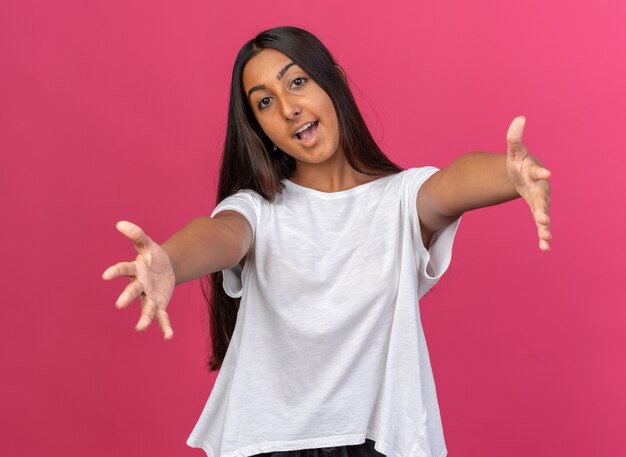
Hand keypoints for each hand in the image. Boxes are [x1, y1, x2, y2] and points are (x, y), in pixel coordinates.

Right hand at [102, 221, 175, 339]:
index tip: (106, 275)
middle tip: (119, 304)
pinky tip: (168, 337)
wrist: (166, 269)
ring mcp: (149, 297)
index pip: (124, 269)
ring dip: (144, 318)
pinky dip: (165, 327)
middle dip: (127, 297)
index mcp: (135, 270)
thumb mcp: (148, 244)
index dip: (116, 272)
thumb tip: (120, 224)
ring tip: (140, 328)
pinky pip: (162, 317)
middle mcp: (140, 286)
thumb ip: (137, 235)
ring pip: (146, 309)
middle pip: (133, 291)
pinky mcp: (160, 305)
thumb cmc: (153, 257)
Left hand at [505, 116, 551, 251]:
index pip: (538, 172)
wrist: (522, 175)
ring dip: (544, 227)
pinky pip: (541, 225)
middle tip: (542, 218)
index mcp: (535, 173)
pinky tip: (544, 248)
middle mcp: (541, 189)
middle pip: (542, 199)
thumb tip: (519, 118)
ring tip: (545, 238)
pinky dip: (543, 236)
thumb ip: (514, 138)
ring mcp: (540, 202)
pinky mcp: (537, 211)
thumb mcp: (514, 151)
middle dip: (542, 208)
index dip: (541, 172)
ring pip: (544, 215)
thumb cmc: (519, 162)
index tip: (546, 172)